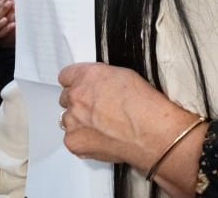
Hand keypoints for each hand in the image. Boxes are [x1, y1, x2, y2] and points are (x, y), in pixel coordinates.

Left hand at [58, 63, 199, 171]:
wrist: (151, 133)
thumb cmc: (145, 105)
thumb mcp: (125, 76)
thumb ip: (102, 79)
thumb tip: (97, 86)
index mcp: (88, 75)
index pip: (66, 76)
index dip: (77, 82)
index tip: (84, 88)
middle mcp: (76, 96)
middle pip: (66, 98)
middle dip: (79, 102)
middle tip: (98, 109)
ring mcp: (73, 120)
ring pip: (68, 119)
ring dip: (80, 122)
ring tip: (103, 126)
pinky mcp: (74, 141)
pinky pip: (71, 138)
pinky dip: (83, 139)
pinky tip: (102, 138)